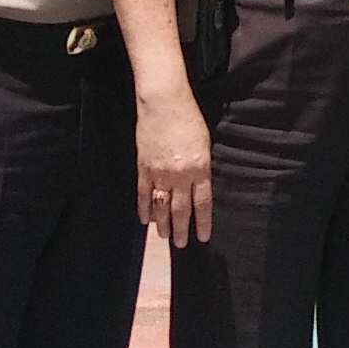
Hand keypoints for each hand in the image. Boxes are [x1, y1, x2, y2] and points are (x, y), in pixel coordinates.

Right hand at [136, 89, 216, 247]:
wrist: (163, 102)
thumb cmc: (189, 117)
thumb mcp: (204, 143)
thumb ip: (202, 167)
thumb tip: (199, 185)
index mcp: (199, 169)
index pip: (202, 203)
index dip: (202, 223)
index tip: (202, 237)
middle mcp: (180, 175)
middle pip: (181, 210)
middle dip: (181, 230)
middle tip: (180, 245)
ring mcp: (159, 173)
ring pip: (161, 206)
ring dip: (163, 224)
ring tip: (164, 237)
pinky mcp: (143, 167)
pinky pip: (143, 193)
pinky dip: (143, 208)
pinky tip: (145, 219)